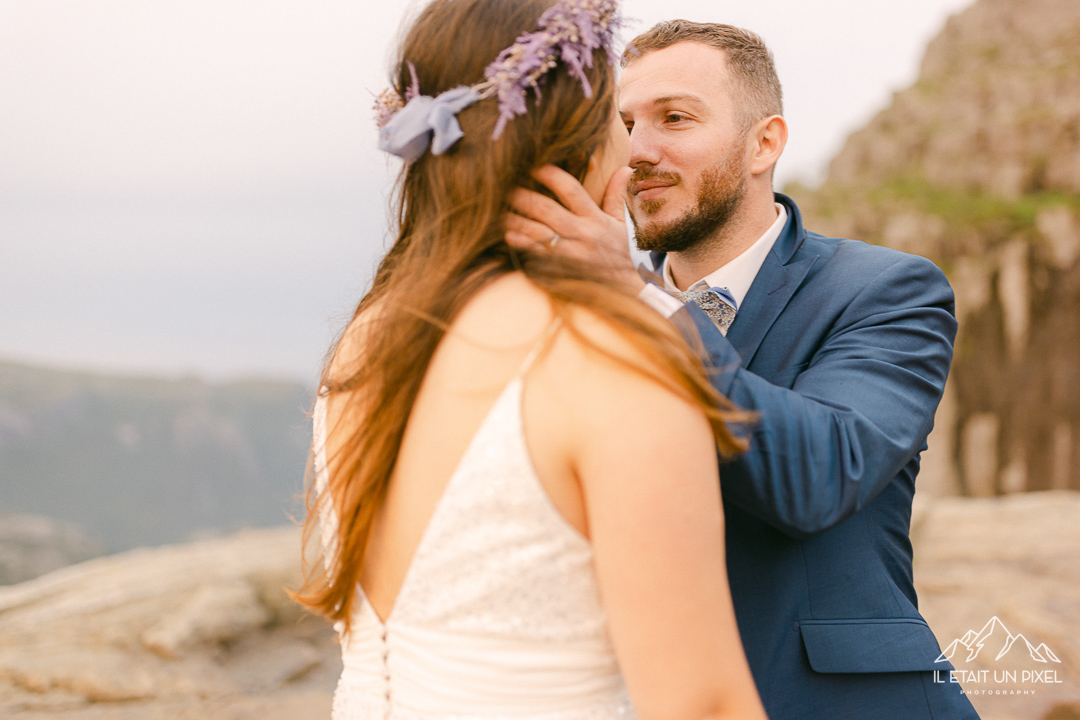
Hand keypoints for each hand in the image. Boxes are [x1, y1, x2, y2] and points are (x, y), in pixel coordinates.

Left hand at [505, 165, 643, 292]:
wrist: (621, 289)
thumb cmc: (617, 253)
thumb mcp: (620, 223)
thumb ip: (616, 195)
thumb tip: (625, 169)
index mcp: (594, 218)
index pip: (571, 190)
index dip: (550, 175)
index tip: (535, 167)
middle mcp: (581, 234)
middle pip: (547, 209)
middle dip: (524, 196)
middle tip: (507, 186)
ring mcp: (568, 252)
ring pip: (537, 231)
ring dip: (517, 218)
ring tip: (502, 209)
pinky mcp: (559, 268)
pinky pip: (536, 253)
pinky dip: (521, 243)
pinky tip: (509, 234)